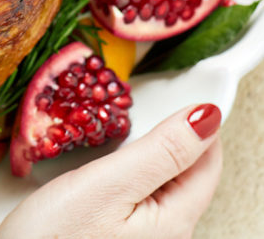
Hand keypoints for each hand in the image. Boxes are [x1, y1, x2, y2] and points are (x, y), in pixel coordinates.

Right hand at [0, 103, 222, 238]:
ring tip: (118, 126)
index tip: (175, 87)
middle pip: (187, 171)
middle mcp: (167, 235)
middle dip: (170, 133)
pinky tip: (102, 160)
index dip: (197, 119)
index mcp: (175, 222)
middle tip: (140, 102)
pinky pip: (137, 194)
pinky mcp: (116, 236)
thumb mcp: (107, 186)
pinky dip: (126, 168)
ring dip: (144, 150)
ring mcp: (142, 238)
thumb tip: (206, 116)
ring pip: (159, 181)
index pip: (208, 160)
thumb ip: (161, 152)